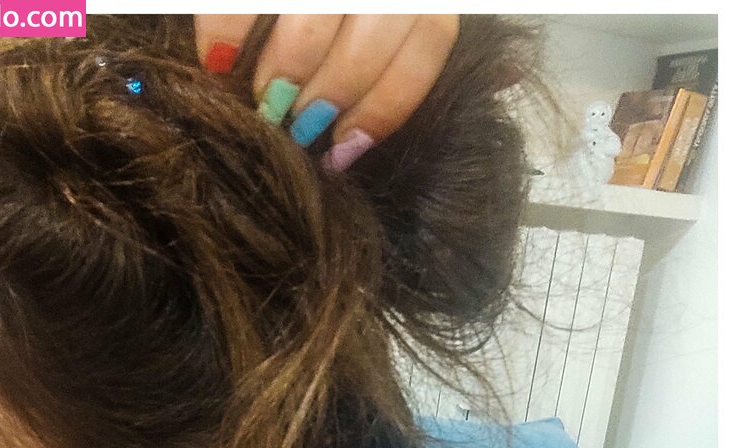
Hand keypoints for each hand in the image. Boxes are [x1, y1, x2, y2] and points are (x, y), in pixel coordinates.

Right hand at [194, 15, 459, 169]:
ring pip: (316, 20)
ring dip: (285, 70)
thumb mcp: (407, 8)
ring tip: (261, 101)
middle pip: (372, 36)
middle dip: (331, 94)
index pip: (427, 41)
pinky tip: (217, 61)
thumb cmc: (359, 9)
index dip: (385, 106)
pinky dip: (227, 32)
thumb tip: (512, 71)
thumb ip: (435, 36)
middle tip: (293, 129)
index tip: (341, 151)